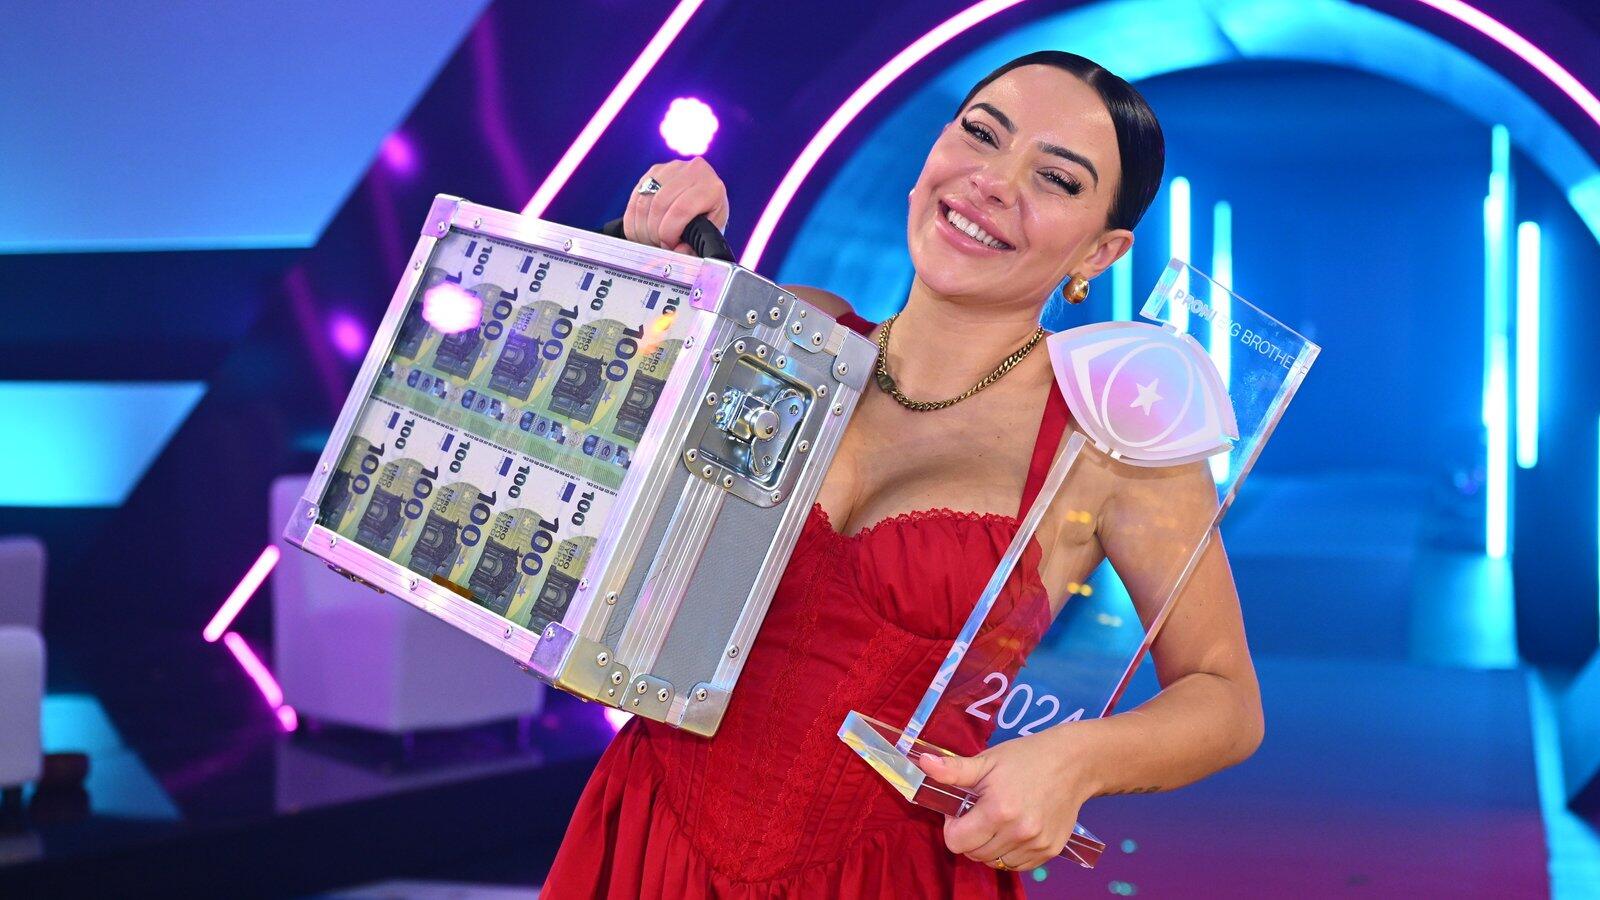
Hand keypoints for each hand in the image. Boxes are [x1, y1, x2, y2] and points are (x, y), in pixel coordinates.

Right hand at [623, 156, 729, 252]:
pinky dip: (633, 221)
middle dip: (654, 233)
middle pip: (659, 205)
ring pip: (644, 202)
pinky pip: (635, 198)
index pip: (681, 210)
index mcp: (710, 187)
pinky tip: (640, 232)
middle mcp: (692, 171)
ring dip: (642, 228)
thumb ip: (696, 245)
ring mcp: (671, 168)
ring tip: (650, 240)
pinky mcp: (654, 171)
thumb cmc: (709, 216)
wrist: (706, 194)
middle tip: (658, 245)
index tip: (668, 246)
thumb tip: (678, 252)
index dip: (669, 232)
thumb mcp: (711, 231)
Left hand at [915, 729, 1096, 872]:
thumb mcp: (987, 760)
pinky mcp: (1050, 851)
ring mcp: (1036, 844)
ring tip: (997, 820)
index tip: (962, 809)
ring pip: (995, 862)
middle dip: (969, 836)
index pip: (957, 842)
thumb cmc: (1026, 758)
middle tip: (979, 812)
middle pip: (974, 854)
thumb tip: (922, 763)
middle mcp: (1018, 832)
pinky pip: (1017, 864)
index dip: (953, 825)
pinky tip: (1014, 830)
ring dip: (989, 846)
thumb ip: (954, 770)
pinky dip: (1009, 852)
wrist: (1073, 762)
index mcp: (998, 810)